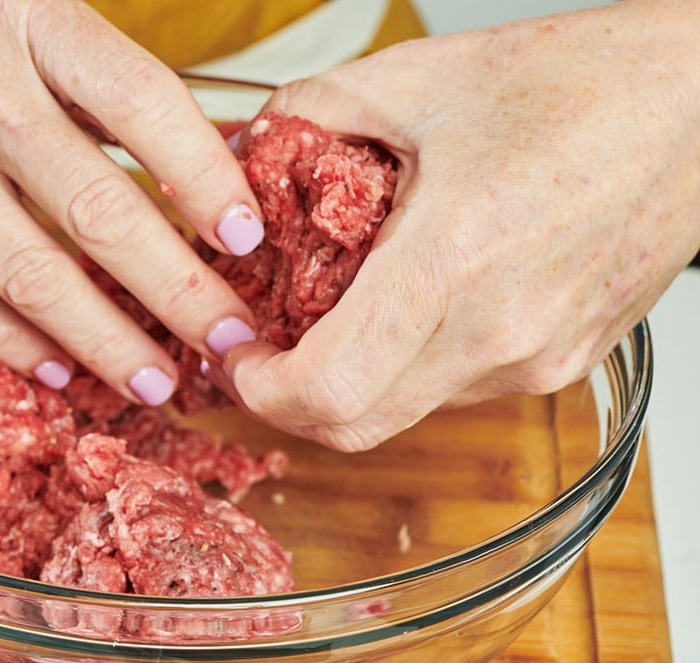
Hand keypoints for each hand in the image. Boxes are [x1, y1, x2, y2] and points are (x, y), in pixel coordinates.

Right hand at [0, 0, 263, 404]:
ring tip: (157, 380)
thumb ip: (87, 72)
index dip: (203, 173)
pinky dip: (8, 338)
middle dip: (177, 290)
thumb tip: (191, 154)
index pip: (140, 102)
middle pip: (97, 209)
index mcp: (27, 19)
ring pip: (27, 271)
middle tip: (231, 340)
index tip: (247, 235)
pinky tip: (57, 367)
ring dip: (102, 338)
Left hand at [220, 0, 699, 450]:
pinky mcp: (564, 364)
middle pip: (355, 426)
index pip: (328, 391)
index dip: (260, 390)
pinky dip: (409, 362)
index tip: (235, 353)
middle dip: (290, 397)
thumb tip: (243, 147)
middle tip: (262, 347)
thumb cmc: (585, 83)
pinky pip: (456, 388)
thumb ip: (311, 113)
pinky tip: (409, 299)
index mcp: (453, 263)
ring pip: (405, 410)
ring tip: (337, 305)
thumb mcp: (418, 77)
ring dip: (351, 376)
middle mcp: (500, 334)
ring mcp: (538, 360)